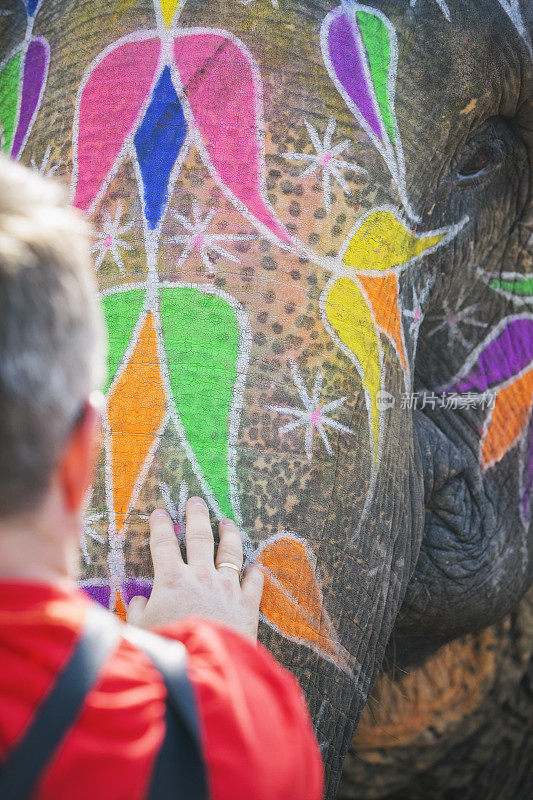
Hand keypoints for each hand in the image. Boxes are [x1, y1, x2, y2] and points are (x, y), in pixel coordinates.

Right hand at [127, 498, 263, 639]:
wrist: (202, 671)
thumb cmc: (166, 650)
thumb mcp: (139, 632)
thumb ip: (138, 612)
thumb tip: (141, 601)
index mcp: (171, 580)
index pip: (163, 544)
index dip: (160, 526)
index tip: (160, 513)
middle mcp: (201, 576)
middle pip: (199, 537)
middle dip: (196, 516)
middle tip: (196, 501)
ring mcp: (227, 588)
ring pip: (230, 552)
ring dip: (229, 534)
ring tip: (228, 522)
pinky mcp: (247, 604)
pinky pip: (254, 582)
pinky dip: (253, 573)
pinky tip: (253, 568)